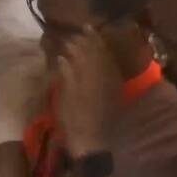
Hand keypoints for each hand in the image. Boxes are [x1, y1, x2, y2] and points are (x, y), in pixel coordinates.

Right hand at [56, 26, 122, 157]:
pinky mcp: (113, 94)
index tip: (74, 31)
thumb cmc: (73, 122)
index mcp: (91, 78)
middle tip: (83, 32)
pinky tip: (98, 60)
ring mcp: (111, 86)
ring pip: (107, 62)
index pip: (88, 52)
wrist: (91, 144)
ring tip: (90, 40)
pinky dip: (104, 62)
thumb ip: (66, 75)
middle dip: (91, 42)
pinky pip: (111, 71)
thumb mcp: (64, 99)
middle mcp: (104, 78)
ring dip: (99, 50)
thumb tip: (63, 57)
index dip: (82, 40)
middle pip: (100, 54)